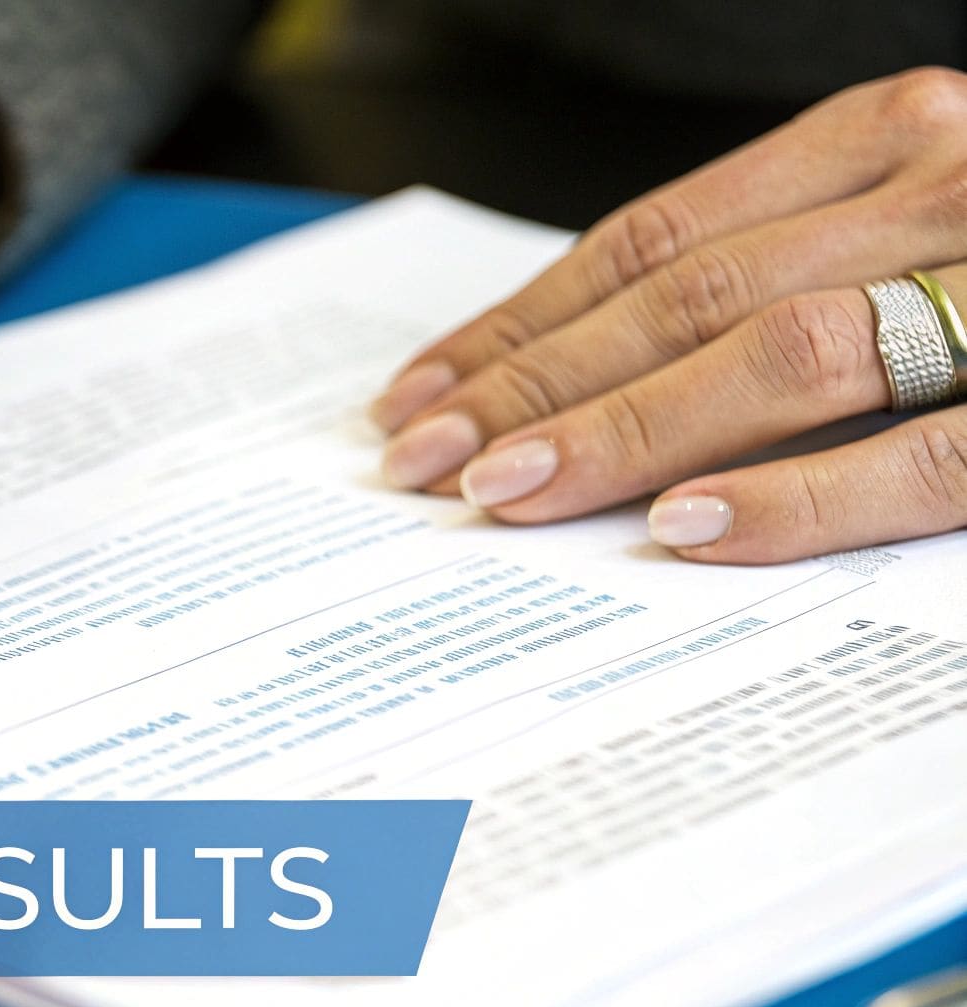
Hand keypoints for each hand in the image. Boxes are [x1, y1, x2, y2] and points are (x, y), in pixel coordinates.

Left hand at [369, 67, 966, 563]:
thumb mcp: (906, 219)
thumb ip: (780, 264)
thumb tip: (594, 366)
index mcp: (887, 137)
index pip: (653, 240)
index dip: (526, 321)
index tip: (428, 389)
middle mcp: (946, 184)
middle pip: (689, 296)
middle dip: (539, 384)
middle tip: (428, 458)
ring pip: (784, 357)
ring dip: (629, 433)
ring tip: (514, 493)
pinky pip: (930, 452)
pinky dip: (805, 494)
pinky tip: (691, 532)